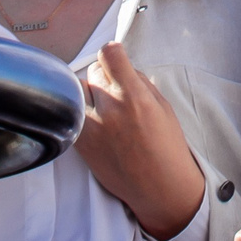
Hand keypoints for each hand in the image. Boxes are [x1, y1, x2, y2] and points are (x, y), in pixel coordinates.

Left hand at [74, 42, 205, 240]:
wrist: (159, 188)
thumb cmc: (167, 148)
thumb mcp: (163, 107)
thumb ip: (140, 83)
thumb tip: (122, 68)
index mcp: (135, 96)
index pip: (109, 54)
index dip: (113, 52)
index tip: (116, 58)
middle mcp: (110, 109)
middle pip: (94, 71)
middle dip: (105, 75)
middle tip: (115, 88)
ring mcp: (92, 127)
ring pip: (79, 90)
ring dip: (90, 93)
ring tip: (103, 105)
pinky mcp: (81, 144)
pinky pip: (73, 114)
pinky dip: (81, 112)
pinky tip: (95, 120)